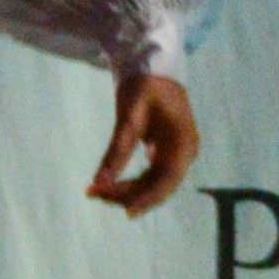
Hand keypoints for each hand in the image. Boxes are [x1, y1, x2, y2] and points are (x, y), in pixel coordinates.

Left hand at [92, 70, 197, 216]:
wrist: (155, 66)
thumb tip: (99, 181)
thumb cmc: (144, 86)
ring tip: (95, 190)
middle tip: (94, 193)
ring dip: (127, 190)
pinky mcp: (166, 152)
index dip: (148, 198)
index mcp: (183, 143)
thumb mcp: (130, 116)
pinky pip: (150, 175)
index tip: (126, 212)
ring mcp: (177, 153)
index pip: (168, 180)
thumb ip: (118, 150)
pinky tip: (108, 182)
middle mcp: (184, 152)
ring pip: (153, 183)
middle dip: (129, 195)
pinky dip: (130, 181)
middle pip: (159, 186)